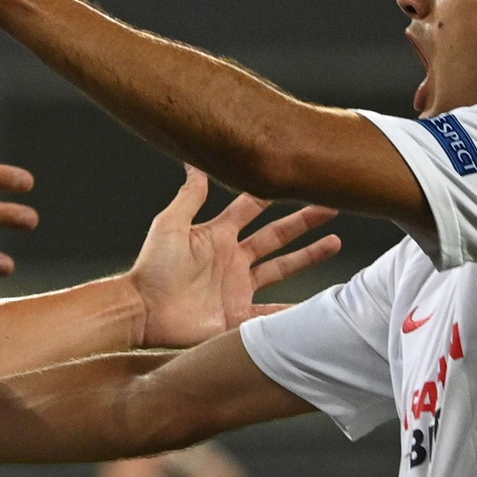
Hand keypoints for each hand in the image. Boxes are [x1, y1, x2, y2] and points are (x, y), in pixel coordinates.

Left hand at [128, 167, 340, 347]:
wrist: (142, 311)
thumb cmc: (152, 268)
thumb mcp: (170, 224)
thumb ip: (190, 196)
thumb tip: (196, 161)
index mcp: (218, 235)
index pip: (251, 208)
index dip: (272, 193)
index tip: (295, 177)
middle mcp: (233, 259)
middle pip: (276, 236)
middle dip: (303, 221)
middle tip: (331, 205)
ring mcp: (238, 288)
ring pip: (282, 269)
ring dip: (308, 257)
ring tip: (334, 243)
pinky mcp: (239, 316)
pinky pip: (274, 312)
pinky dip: (295, 309)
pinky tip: (317, 303)